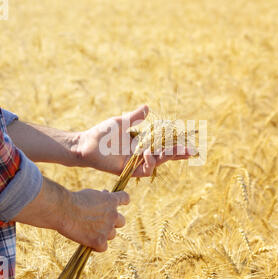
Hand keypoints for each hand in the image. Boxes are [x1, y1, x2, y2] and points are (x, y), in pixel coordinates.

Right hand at [58, 189, 129, 251]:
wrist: (63, 210)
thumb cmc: (73, 200)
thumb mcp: (90, 194)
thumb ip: (101, 197)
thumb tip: (105, 195)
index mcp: (111, 200)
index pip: (125, 198)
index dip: (122, 201)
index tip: (117, 203)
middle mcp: (113, 215)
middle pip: (121, 221)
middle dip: (113, 221)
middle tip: (100, 221)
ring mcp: (107, 229)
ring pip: (112, 235)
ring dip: (104, 234)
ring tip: (89, 231)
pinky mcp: (100, 241)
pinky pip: (103, 247)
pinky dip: (96, 246)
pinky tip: (87, 241)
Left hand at [69, 105, 191, 176]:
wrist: (86, 143)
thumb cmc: (102, 133)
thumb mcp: (121, 122)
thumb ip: (135, 117)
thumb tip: (147, 107)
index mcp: (141, 143)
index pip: (162, 144)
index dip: (175, 143)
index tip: (188, 140)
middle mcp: (140, 154)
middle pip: (164, 155)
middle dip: (177, 153)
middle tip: (191, 151)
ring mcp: (135, 163)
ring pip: (156, 163)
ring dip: (164, 157)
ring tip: (170, 151)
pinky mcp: (128, 170)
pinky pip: (143, 171)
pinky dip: (149, 163)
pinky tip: (149, 154)